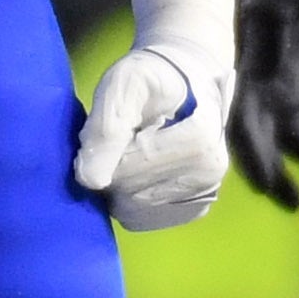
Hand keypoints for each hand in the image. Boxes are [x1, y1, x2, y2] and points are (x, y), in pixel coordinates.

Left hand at [73, 38, 226, 230]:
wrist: (186, 81)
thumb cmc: (153, 78)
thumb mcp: (124, 84)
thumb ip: (106, 128)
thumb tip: (89, 180)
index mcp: (199, 140)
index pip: (127, 171)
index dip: (103, 153)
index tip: (111, 127)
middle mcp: (209, 175)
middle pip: (129, 195)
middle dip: (111, 169)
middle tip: (120, 139)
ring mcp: (205, 195)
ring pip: (132, 212)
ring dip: (118, 185)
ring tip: (131, 151)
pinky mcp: (194, 208)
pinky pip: (143, 219)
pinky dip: (130, 199)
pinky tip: (140, 171)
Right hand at [228, 0, 298, 207]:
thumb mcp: (276, 0)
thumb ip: (269, 37)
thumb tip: (260, 73)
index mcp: (241, 69)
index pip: (239, 122)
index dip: (249, 155)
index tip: (264, 184)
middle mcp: (259, 87)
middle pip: (264, 142)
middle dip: (276, 174)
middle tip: (294, 203)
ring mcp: (286, 90)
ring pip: (298, 141)